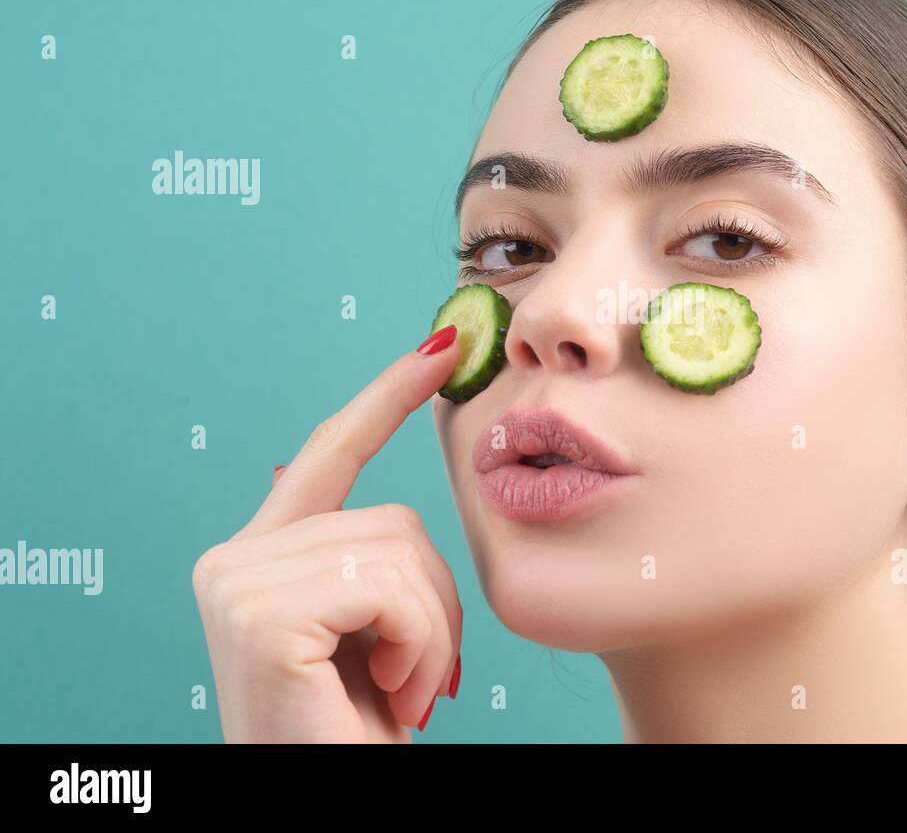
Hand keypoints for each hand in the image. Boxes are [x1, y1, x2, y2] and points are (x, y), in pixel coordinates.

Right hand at [191, 326, 464, 741]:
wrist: (325, 800)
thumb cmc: (356, 730)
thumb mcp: (373, 630)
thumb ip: (372, 562)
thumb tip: (402, 508)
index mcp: (260, 555)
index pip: (330, 453)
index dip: (387, 398)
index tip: (440, 350)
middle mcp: (234, 557)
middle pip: (395, 518)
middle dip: (435, 601)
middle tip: (414, 676)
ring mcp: (238, 580)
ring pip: (401, 551)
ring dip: (431, 631)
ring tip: (400, 691)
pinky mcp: (260, 610)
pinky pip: (390, 588)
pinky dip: (418, 644)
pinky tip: (388, 693)